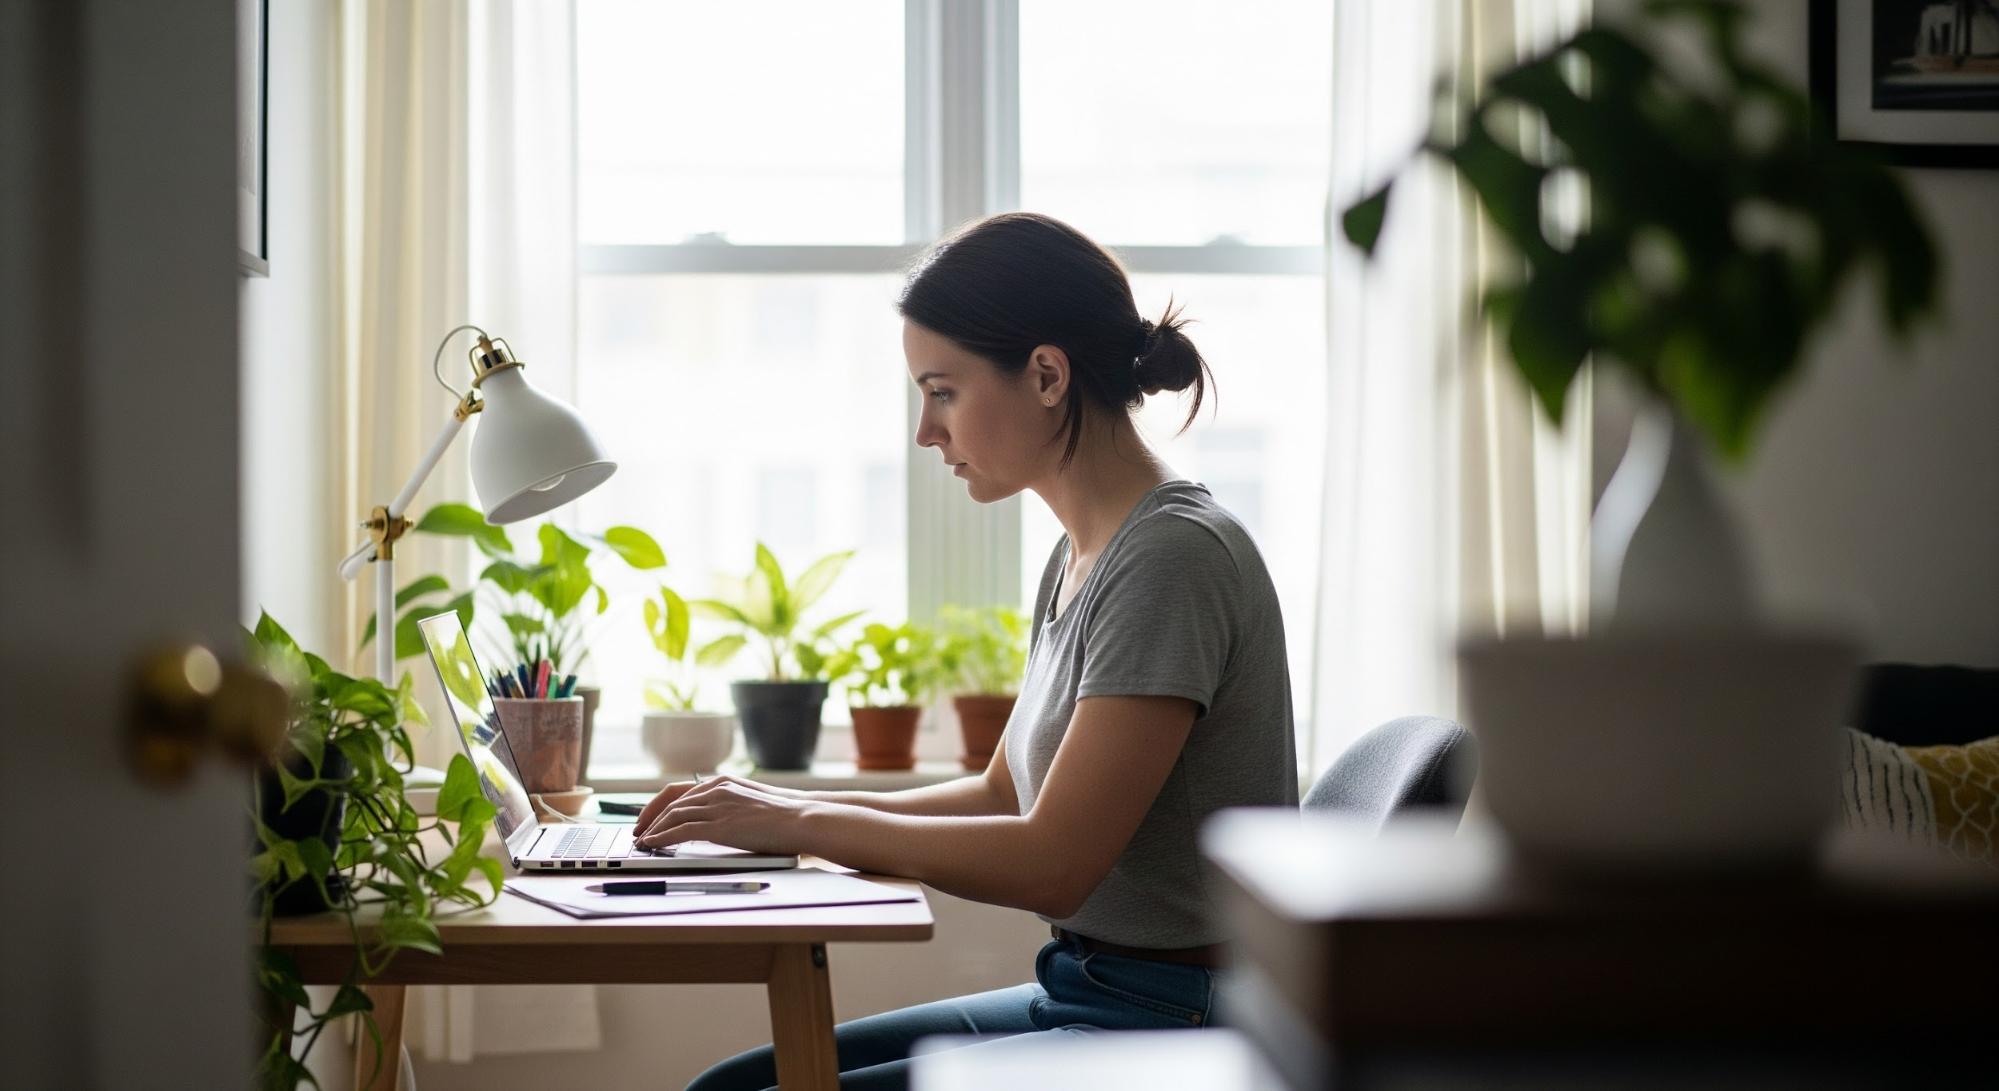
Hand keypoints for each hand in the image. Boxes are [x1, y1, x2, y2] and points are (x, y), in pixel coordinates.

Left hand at [636, 774, 810, 855]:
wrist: (802, 818)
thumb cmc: (783, 815)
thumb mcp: (750, 802)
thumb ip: (728, 805)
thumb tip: (710, 822)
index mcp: (722, 782)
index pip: (678, 791)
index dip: (658, 805)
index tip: (647, 817)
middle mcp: (716, 789)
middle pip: (671, 802)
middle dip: (650, 818)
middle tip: (638, 832)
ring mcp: (718, 806)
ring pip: (673, 816)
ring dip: (653, 829)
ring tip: (642, 842)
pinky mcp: (721, 826)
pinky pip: (681, 831)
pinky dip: (662, 838)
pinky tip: (653, 845)